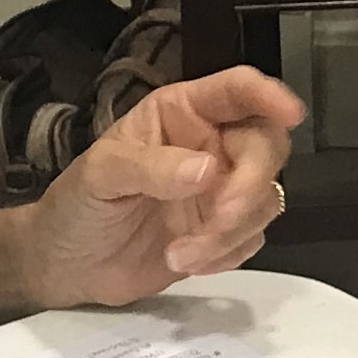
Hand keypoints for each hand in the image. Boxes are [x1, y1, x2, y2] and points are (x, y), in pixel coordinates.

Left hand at [23, 66, 307, 308]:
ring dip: (231, 231)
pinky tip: (186, 261)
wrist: (68, 267)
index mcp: (181, 113)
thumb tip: (207, 170)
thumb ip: (151, 167)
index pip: (235, 91)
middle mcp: (210, 145)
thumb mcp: (101, 175)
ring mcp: (220, 190)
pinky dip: (226, 255)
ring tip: (180, 254)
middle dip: (250, 185)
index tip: (289, 113)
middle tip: (220, 216)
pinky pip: (253, 238)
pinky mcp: (224, 232)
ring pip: (266, 198)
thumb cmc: (77, 206)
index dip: (267, 94)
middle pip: (266, 146)